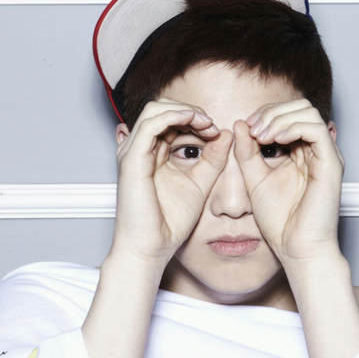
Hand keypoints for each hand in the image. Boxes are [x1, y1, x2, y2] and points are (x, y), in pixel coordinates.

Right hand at [110, 98, 232, 266]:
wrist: (152, 248)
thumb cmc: (169, 223)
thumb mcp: (200, 183)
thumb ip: (212, 159)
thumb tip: (226, 134)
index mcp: (152, 154)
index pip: (170, 120)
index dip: (195, 119)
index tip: (216, 132)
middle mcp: (139, 149)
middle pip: (161, 109)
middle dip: (189, 111)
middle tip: (211, 125)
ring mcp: (133, 152)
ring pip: (155, 110)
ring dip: (184, 111)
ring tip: (206, 123)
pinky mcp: (132, 159)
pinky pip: (151, 124)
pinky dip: (174, 116)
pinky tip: (194, 123)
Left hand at [233, 99, 344, 269]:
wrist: (296, 249)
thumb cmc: (280, 221)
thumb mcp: (254, 179)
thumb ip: (247, 152)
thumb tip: (240, 123)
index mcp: (302, 152)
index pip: (289, 114)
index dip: (266, 114)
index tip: (246, 129)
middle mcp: (317, 150)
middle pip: (301, 106)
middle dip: (272, 111)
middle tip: (253, 129)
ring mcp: (327, 155)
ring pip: (308, 112)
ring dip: (280, 117)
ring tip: (261, 135)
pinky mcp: (332, 164)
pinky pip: (317, 129)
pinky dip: (293, 127)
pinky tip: (275, 138)